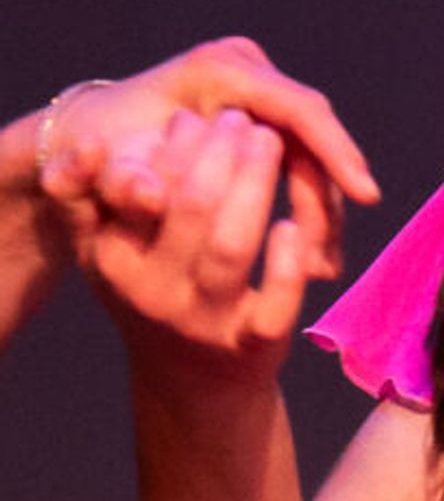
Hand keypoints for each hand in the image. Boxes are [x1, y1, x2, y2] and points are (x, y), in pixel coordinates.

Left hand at [38, 37, 378, 250]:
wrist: (89, 134)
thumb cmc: (99, 154)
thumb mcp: (104, 171)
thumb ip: (120, 181)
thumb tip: (149, 200)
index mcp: (215, 69)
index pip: (296, 107)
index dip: (335, 150)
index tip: (367, 195)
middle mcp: (244, 69)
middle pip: (311, 135)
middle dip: (327, 199)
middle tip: (327, 259)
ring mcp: (257, 89)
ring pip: (311, 152)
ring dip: (321, 213)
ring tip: (319, 270)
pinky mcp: (263, 112)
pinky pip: (301, 159)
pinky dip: (308, 207)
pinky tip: (312, 257)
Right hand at [79, 108, 339, 384]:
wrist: (191, 383)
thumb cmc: (155, 295)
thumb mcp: (112, 253)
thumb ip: (96, 202)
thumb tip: (91, 144)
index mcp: (114, 262)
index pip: (139, 195)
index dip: (170, 150)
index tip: (193, 117)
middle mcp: (153, 293)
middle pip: (190, 210)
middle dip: (218, 155)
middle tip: (240, 119)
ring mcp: (204, 322)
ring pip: (230, 246)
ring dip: (254, 187)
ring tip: (270, 144)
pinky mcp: (253, 347)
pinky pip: (274, 304)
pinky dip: (286, 263)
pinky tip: (294, 224)